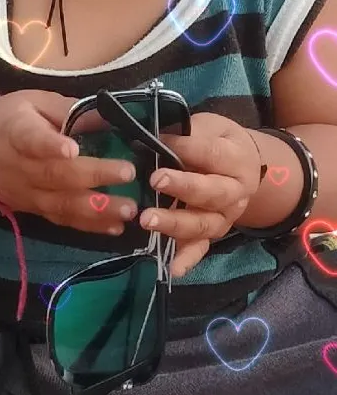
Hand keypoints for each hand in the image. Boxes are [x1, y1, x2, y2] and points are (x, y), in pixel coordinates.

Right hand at [0, 90, 137, 234]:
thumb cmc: (10, 119)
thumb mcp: (33, 101)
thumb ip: (67, 108)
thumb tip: (106, 115)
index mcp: (18, 132)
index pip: (31, 140)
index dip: (50, 145)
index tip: (71, 149)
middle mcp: (22, 167)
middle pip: (56, 175)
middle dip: (94, 176)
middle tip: (128, 173)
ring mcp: (28, 193)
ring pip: (62, 203)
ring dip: (97, 209)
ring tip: (128, 209)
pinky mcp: (35, 209)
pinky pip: (62, 219)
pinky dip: (89, 226)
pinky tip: (114, 227)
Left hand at [139, 113, 261, 276]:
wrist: (247, 167)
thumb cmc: (221, 142)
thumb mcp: (212, 126)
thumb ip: (191, 131)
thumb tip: (157, 133)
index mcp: (237, 159)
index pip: (212, 154)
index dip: (186, 149)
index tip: (160, 142)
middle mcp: (235, 192)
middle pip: (211, 193)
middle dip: (183, 187)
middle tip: (155, 180)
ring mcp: (225, 217)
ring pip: (203, 225)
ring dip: (175, 224)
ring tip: (147, 220)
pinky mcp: (214, 234)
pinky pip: (202, 249)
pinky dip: (188, 259)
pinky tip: (171, 268)